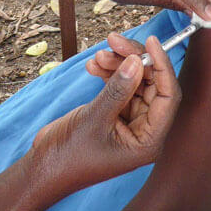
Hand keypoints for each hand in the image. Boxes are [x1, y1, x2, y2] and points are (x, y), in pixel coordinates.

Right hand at [32, 37, 179, 196]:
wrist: (42, 168)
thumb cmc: (69, 156)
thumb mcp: (95, 119)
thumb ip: (118, 90)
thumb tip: (138, 61)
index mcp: (149, 140)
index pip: (168, 97)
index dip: (162, 67)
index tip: (150, 42)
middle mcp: (144, 129)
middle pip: (152, 84)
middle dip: (134, 59)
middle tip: (114, 41)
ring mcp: (130, 120)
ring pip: (134, 81)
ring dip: (118, 63)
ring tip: (99, 56)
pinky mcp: (115, 112)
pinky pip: (119, 85)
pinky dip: (109, 72)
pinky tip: (94, 66)